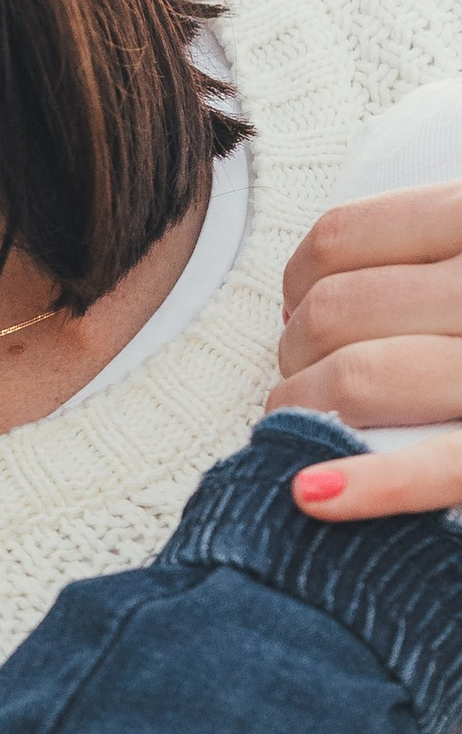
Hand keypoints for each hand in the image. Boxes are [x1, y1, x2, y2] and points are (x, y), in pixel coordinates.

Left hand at [275, 181, 461, 519]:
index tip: (305, 307)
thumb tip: (308, 291)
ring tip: (306, 423)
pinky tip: (311, 493)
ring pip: (356, 379)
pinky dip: (367, 487)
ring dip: (306, 408)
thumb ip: (427, 241)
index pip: (338, 239)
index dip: (300, 281)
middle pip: (333, 311)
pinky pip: (435, 470)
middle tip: (312, 374)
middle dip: (297, 350)